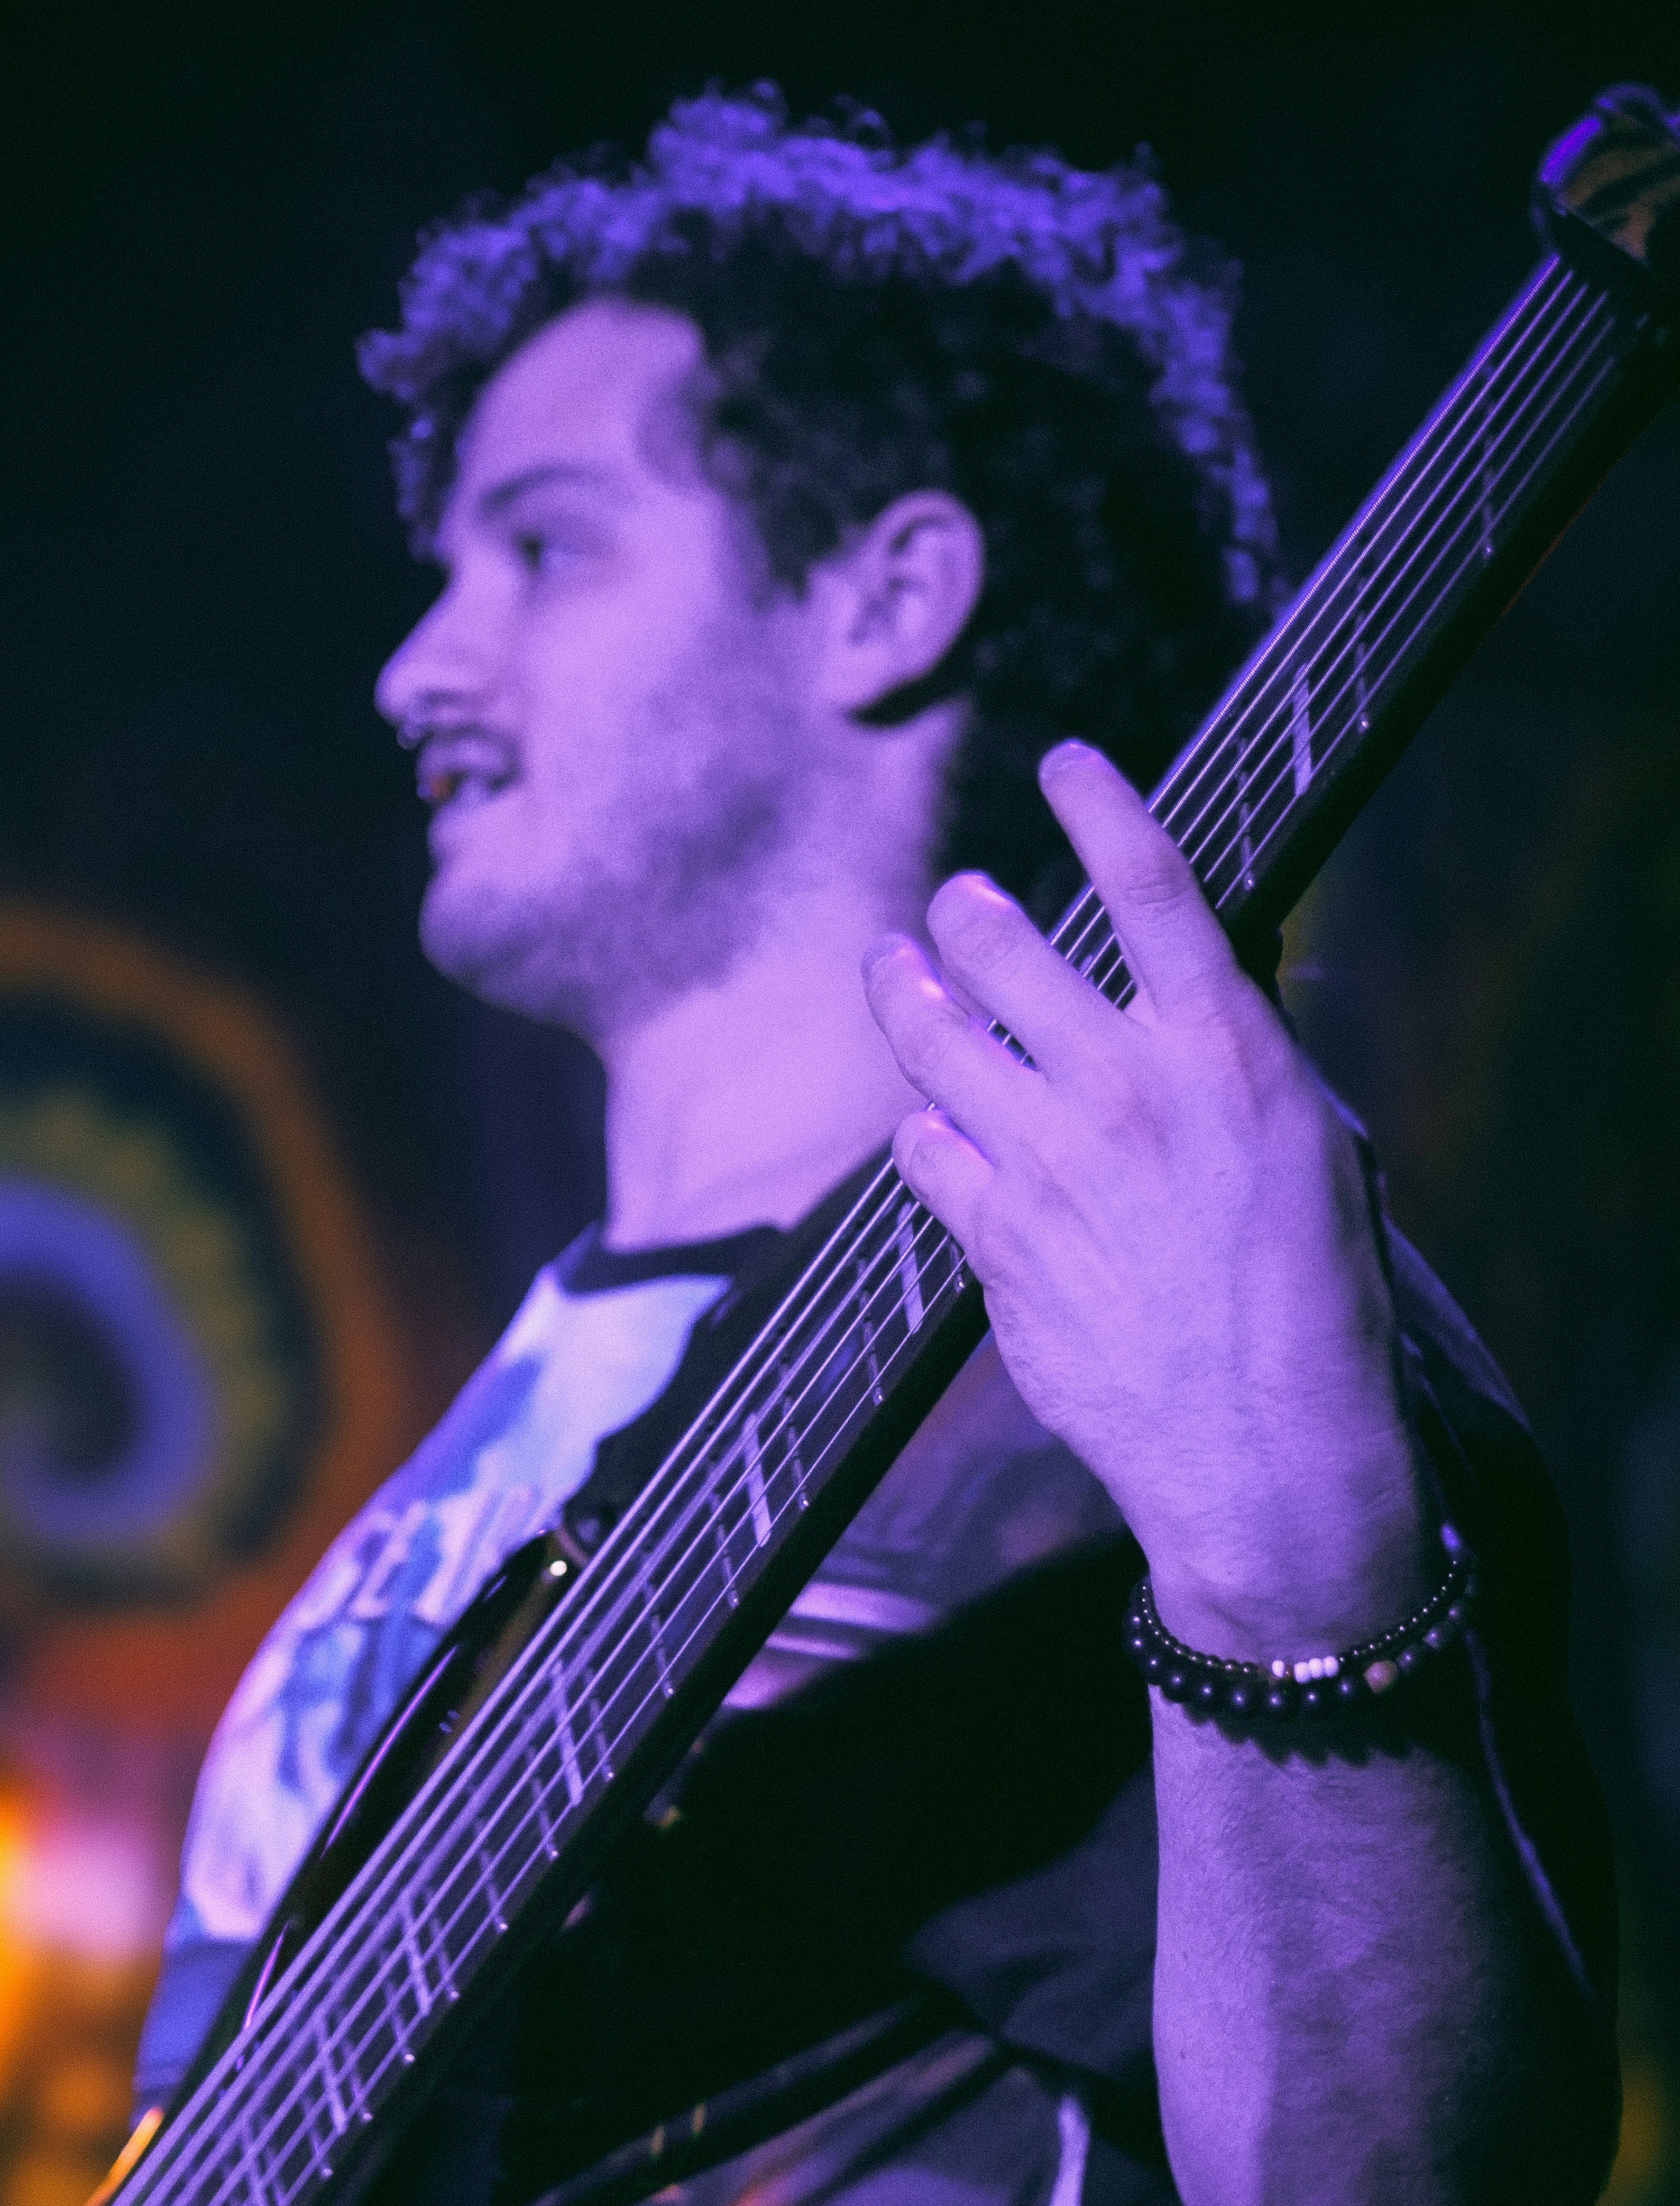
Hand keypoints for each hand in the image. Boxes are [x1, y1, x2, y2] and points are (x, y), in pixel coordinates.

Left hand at [863, 740, 1429, 1656]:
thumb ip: (1240, 1057)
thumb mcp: (1314, 1147)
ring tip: (891, 972)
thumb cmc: (1311, 1293)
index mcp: (1226, 1050)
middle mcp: (1126, 1087)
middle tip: (954, 903)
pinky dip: (923, 1134)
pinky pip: (922, 1154)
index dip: (1100, 803)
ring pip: (931, 1038)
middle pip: (999, 943)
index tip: (1064, 762)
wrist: (1263, 1443)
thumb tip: (1202, 984)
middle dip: (962, 909)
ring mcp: (1048, 1163)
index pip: (1151, 883)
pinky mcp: (994, 1240)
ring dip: (901, 994)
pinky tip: (931, 1133)